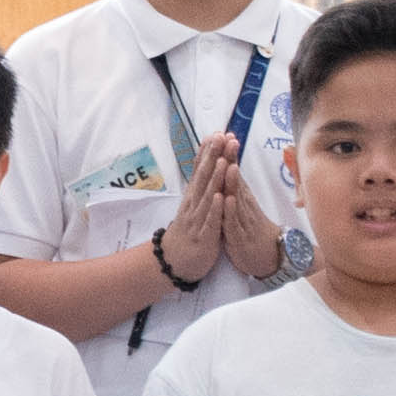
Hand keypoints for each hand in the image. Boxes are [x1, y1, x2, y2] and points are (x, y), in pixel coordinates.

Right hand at [156, 125, 256, 288]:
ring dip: (214, 178)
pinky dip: (214, 209)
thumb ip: (201, 186)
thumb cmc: (189, 232)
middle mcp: (194, 204)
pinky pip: (209, 221)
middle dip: (213, 156)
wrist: (173, 263)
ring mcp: (198, 220)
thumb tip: (206, 164)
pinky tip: (219, 196)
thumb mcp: (194, 206)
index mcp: (194, 196)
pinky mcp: (203, 237)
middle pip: (203, 177)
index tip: (216, 132)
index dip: (208, 152)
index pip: (200, 169)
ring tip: (222, 160)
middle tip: (220, 137)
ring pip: (207, 196)